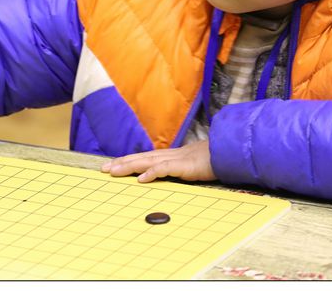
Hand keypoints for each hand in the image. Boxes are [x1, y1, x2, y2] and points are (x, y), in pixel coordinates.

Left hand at [100, 141, 216, 182]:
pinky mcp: (183, 166)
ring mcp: (175, 159)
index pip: (143, 158)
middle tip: (103, 169)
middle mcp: (169, 155)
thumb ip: (177, 169)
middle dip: (121, 163)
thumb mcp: (190, 165)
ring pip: (147, 162)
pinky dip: (152, 173)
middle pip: (140, 158)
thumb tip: (164, 175)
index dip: (127, 161)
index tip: (112, 165)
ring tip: (114, 171)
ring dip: (129, 166)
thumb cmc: (211, 160)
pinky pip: (164, 169)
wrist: (228, 153)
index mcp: (169, 156)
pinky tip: (141, 179)